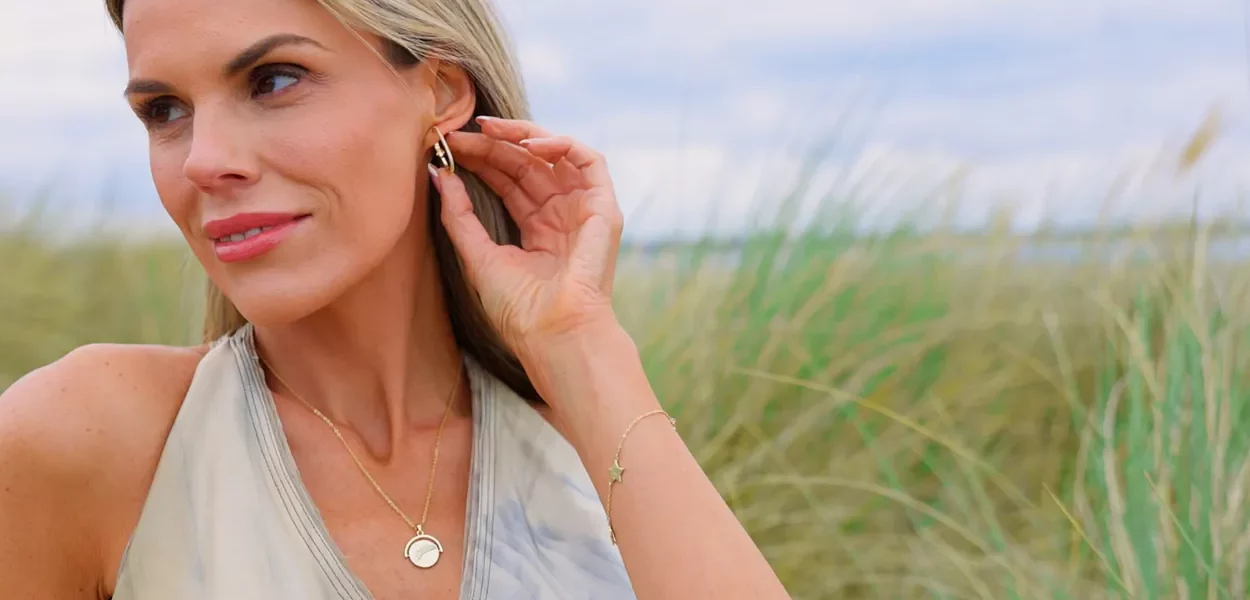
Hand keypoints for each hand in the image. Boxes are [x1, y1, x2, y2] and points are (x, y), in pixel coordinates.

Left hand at [431, 116, 625, 365]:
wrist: (555, 334)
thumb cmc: (520, 311)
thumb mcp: (478, 256)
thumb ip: (459, 216)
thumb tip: (439, 174)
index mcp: (536, 230)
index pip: (507, 181)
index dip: (480, 160)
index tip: (448, 148)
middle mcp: (560, 215)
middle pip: (525, 165)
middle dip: (492, 146)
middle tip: (458, 136)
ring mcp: (582, 209)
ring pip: (554, 156)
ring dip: (522, 137)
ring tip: (488, 130)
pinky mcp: (603, 207)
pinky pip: (589, 161)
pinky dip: (561, 145)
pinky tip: (527, 145)